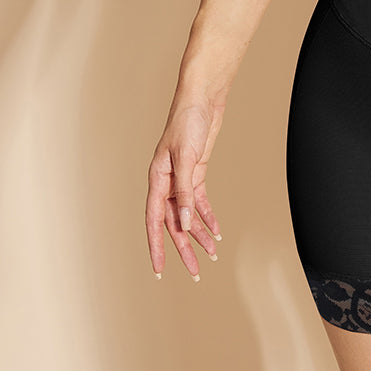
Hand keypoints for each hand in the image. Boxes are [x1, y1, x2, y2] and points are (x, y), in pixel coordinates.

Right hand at [145, 90, 225, 280]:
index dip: (156, 246)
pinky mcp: (197, 172)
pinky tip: (216, 231)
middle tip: (194, 272)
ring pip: (188, 215)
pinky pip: (200, 201)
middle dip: (183, 249)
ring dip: (199, 235)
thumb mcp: (187, 157)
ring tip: (211, 254)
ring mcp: (182, 178)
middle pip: (173, 223)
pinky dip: (208, 217)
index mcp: (157, 179)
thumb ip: (186, 190)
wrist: (202, 98)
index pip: (154, 221)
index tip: (158, 269)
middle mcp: (167, 182)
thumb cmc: (187, 120)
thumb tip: (185, 221)